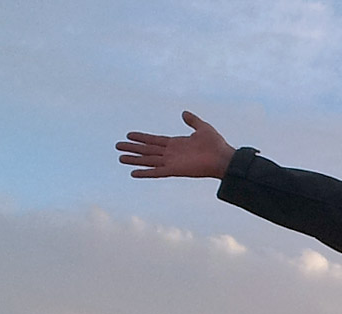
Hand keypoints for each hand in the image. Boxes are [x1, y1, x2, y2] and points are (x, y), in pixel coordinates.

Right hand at [116, 111, 235, 178]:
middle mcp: (171, 153)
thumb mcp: (203, 127)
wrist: (223, 158)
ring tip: (120, 157)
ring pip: (148, 160)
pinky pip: (156, 172)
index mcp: (176, 144)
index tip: (129, 135)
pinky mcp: (174, 170)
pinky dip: (145, 172)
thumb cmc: (216, 144)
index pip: (154, 140)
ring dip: (135, 159)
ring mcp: (172, 162)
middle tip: (117, 146)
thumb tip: (184, 112)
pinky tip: (133, 172)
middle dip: (133, 148)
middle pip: (148, 150)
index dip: (141, 138)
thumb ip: (192, 121)